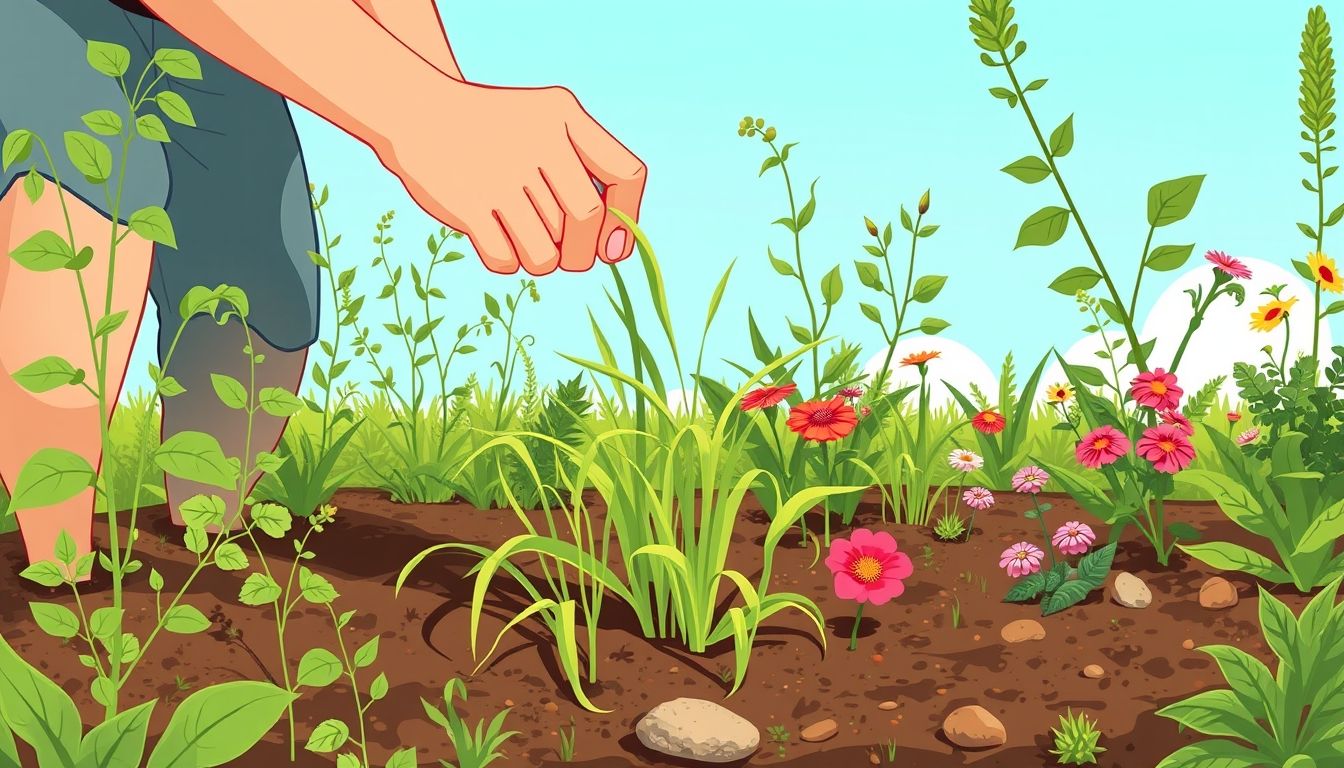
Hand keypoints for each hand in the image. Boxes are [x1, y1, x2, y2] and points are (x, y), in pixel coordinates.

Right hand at [374, 80, 645, 274]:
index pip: (627, 174)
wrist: (417, 111)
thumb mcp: (547, 123)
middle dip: (580, 254)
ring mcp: (500, 173)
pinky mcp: (467, 203)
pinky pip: (506, 261)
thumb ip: (589, 171)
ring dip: (541, 260)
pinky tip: (497, 241)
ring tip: (524, 240)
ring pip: (548, 253)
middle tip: (563, 252)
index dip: (626, 218)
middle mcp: (538, 141)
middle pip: (588, 223)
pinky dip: (506, 262)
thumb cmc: (497, 133)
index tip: (611, 245)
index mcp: (565, 115)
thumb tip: (616, 249)